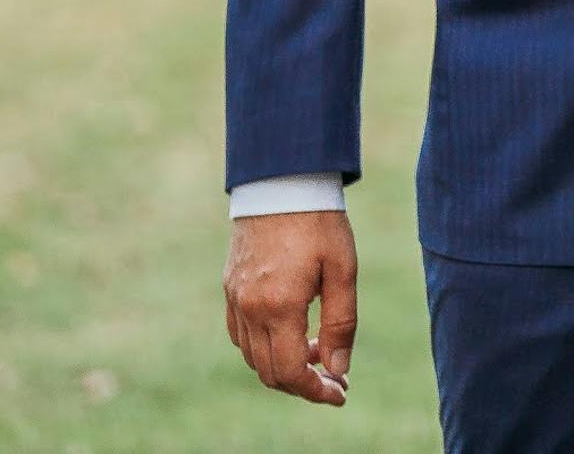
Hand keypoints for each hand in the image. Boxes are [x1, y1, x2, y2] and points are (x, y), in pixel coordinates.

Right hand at [226, 208, 357, 404]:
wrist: (281, 180)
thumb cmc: (319, 221)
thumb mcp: (343, 270)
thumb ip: (341, 322)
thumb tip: (339, 369)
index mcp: (279, 306)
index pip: (290, 372)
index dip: (315, 391)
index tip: (340, 393)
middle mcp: (250, 308)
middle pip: (269, 371)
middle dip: (302, 384)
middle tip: (335, 378)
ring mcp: (235, 298)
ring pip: (252, 356)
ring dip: (282, 365)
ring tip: (318, 350)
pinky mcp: (230, 287)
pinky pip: (240, 334)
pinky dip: (263, 346)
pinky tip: (290, 331)